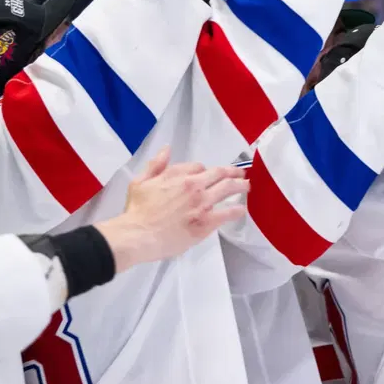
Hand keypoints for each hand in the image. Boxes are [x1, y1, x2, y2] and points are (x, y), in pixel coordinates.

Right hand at [95, 148, 249, 270]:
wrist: (138, 235)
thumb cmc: (136, 211)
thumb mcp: (140, 182)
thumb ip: (155, 165)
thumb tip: (167, 149)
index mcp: (177, 175)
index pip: (199, 167)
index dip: (206, 171)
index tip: (209, 175)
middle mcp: (194, 185)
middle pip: (220, 173)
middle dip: (233, 173)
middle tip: (241, 175)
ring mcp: (203, 203)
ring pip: (228, 189)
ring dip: (241, 186)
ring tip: (248, 186)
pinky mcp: (207, 222)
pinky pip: (228, 213)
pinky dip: (238, 210)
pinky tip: (242, 210)